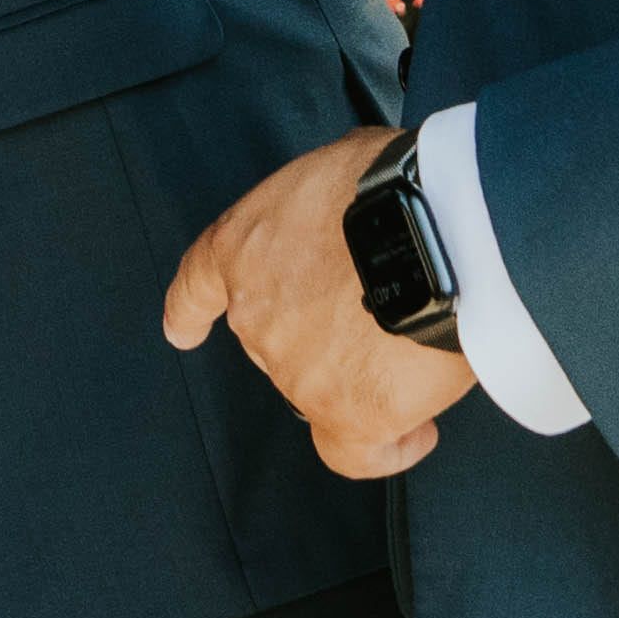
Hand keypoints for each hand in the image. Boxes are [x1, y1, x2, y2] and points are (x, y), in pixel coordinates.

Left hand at [160, 126, 478, 478]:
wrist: (435, 230)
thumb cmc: (397, 185)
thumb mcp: (339, 165)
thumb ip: (326, 203)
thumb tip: (354, 208)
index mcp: (242, 246)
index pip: (198, 285)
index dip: (190, 312)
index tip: (183, 330)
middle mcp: (255, 314)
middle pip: (281, 342)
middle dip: (328, 331)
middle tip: (386, 308)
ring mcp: (295, 369)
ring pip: (325, 389)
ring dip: (368, 372)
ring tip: (423, 339)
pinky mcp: (346, 413)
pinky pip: (354, 453)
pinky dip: (385, 447)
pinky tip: (411, 431)